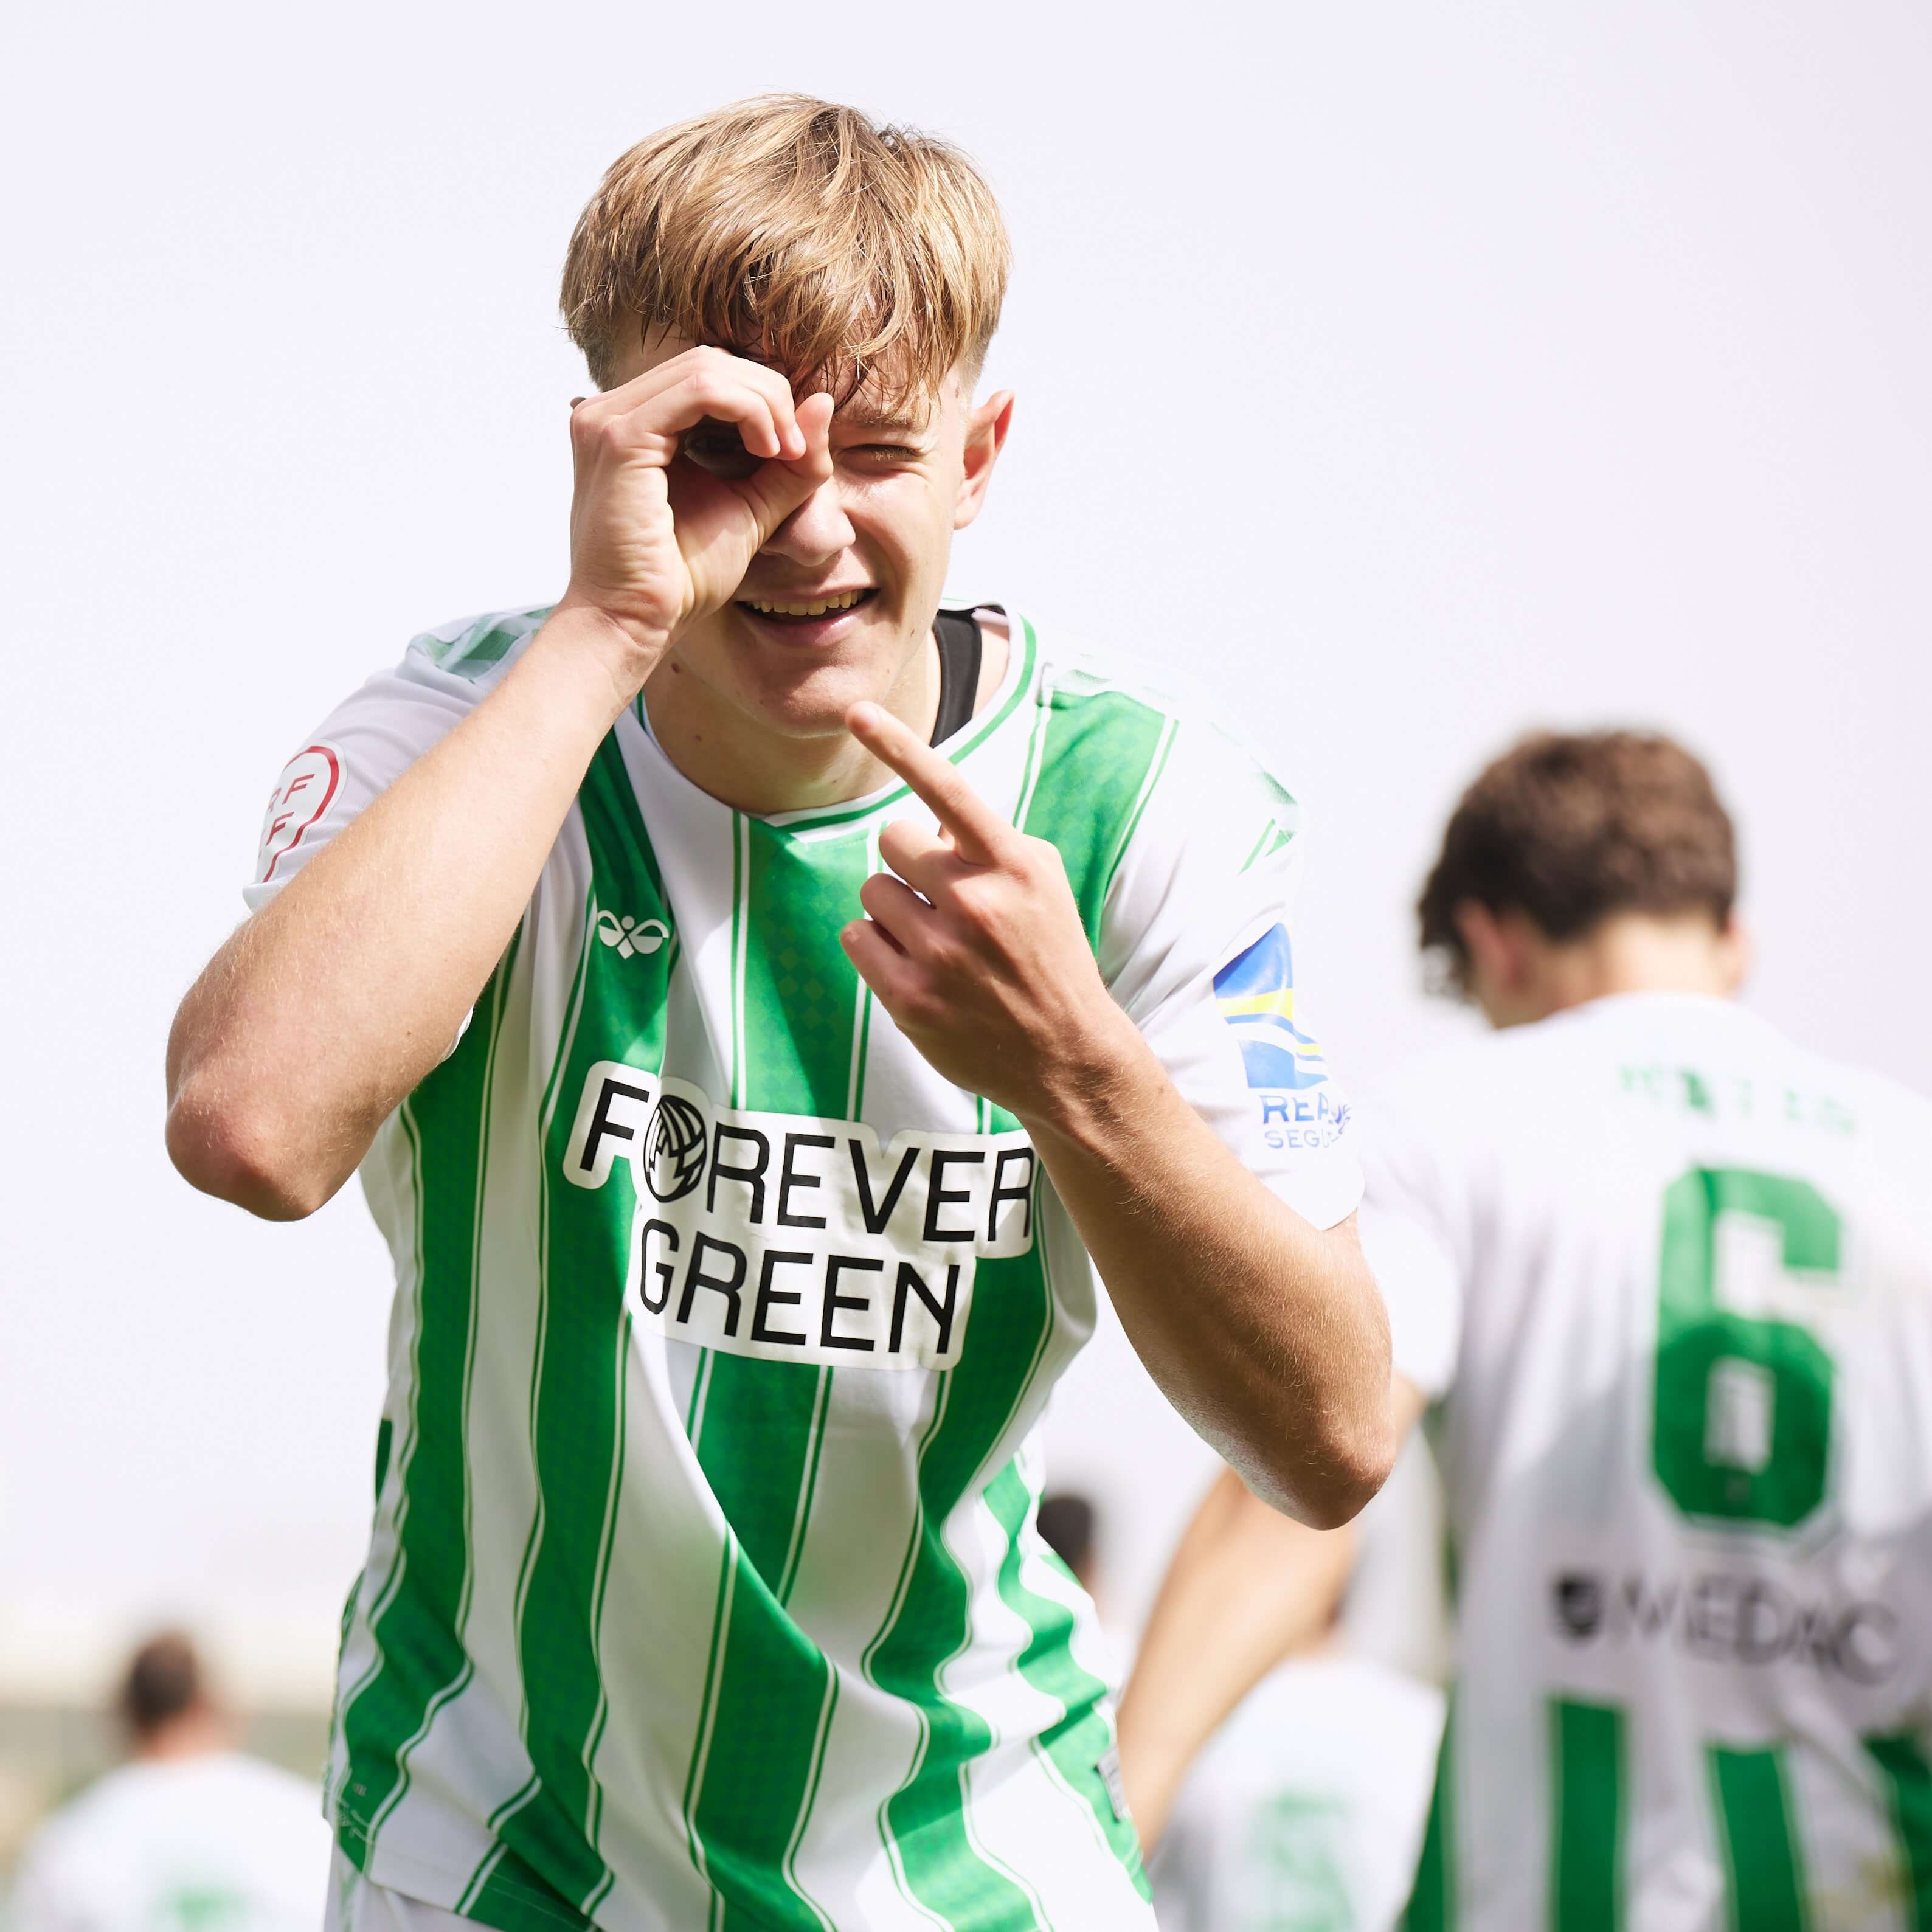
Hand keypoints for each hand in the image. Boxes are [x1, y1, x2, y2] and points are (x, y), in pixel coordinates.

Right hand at [552, 347, 834, 689]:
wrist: (636, 623)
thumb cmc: (681, 577)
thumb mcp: (751, 507)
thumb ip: (787, 461)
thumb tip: (822, 402)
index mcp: (632, 423)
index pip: (709, 376)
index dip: (763, 399)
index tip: (796, 452)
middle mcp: (610, 411)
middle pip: (710, 362)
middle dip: (769, 396)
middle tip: (798, 450)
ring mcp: (607, 419)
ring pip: (708, 367)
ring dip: (764, 403)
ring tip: (784, 452)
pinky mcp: (619, 437)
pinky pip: (700, 389)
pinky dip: (749, 410)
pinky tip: (768, 449)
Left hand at [840, 701, 1139, 1125]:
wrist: (1065, 1054)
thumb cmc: (1049, 955)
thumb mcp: (1038, 884)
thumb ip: (987, 844)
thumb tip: (928, 824)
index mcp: (1014, 867)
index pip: (947, 791)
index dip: (898, 745)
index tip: (856, 710)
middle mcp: (977, 905)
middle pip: (892, 841)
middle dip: (909, 862)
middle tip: (940, 897)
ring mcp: (942, 955)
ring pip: (870, 891)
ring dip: (893, 907)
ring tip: (935, 939)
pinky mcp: (910, 999)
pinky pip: (856, 937)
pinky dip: (876, 945)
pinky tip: (916, 966)